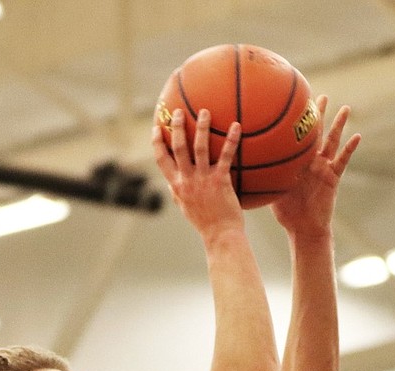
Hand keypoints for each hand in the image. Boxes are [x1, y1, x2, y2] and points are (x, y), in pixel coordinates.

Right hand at [152, 108, 243, 238]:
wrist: (220, 235)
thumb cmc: (205, 222)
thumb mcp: (185, 207)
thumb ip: (178, 193)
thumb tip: (172, 183)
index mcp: (176, 185)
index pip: (161, 160)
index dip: (157, 142)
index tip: (158, 127)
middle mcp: (187, 180)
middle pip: (178, 147)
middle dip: (177, 127)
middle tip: (179, 112)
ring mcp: (203, 180)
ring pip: (200, 147)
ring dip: (202, 127)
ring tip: (205, 112)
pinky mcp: (220, 181)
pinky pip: (226, 156)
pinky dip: (231, 140)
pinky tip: (237, 126)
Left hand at [270, 97, 360, 236]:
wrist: (303, 229)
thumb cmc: (286, 213)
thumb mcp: (269, 191)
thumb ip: (259, 177)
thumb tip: (235, 167)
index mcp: (296, 162)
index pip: (294, 137)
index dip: (294, 122)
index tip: (290, 103)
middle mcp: (311, 162)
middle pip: (315, 133)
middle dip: (317, 115)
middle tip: (318, 95)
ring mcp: (324, 168)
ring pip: (332, 142)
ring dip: (339, 125)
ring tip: (345, 108)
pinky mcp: (333, 178)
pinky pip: (343, 161)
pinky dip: (350, 149)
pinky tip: (357, 136)